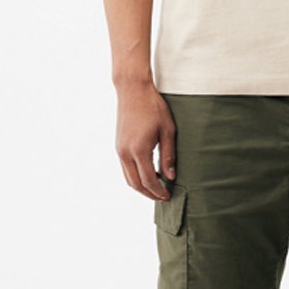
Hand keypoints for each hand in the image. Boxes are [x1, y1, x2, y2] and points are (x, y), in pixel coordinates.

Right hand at [114, 77, 176, 198]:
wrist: (132, 90)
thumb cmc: (153, 107)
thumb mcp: (168, 130)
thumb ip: (169, 155)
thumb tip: (170, 177)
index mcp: (139, 150)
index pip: (148, 180)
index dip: (159, 192)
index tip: (168, 196)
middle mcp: (125, 152)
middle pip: (135, 184)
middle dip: (149, 194)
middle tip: (163, 197)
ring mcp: (119, 149)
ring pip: (128, 178)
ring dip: (141, 186)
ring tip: (157, 187)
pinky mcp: (118, 145)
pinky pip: (125, 168)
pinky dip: (135, 176)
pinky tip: (148, 173)